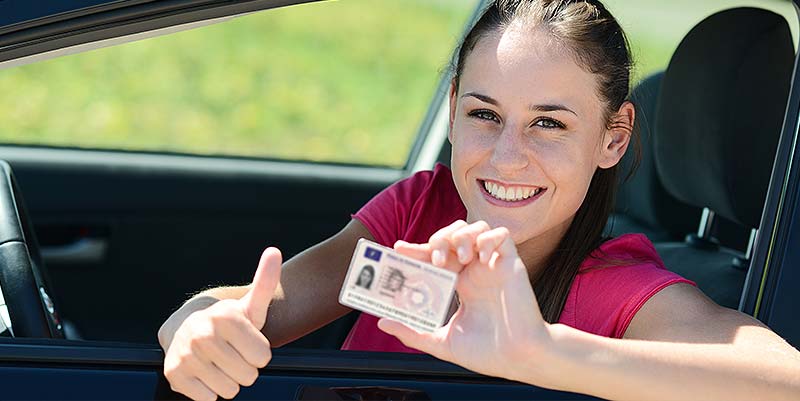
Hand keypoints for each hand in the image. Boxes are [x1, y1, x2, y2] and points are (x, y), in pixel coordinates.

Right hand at [162, 248, 281, 400]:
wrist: (188, 329)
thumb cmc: (230, 322)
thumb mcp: (251, 305)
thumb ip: (266, 281)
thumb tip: (274, 251)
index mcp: (226, 317)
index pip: (263, 358)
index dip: (259, 354)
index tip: (247, 342)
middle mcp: (203, 333)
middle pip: (248, 376)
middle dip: (245, 369)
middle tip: (233, 354)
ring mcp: (186, 354)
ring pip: (229, 390)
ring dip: (228, 381)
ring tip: (220, 363)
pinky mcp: (174, 374)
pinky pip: (209, 399)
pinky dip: (210, 391)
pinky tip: (205, 372)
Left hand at [378, 221, 551, 381]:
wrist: (519, 359)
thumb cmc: (488, 353)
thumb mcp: (442, 342)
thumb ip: (413, 333)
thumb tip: (383, 322)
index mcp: (460, 284)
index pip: (435, 256)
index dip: (417, 248)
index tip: (399, 250)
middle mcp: (475, 271)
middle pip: (452, 235)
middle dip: (439, 239)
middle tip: (435, 260)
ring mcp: (493, 265)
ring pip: (476, 228)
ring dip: (462, 236)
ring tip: (460, 258)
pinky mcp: (512, 264)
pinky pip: (502, 235)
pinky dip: (488, 237)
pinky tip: (480, 254)